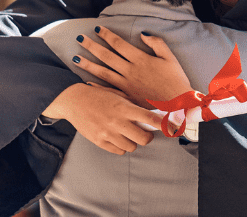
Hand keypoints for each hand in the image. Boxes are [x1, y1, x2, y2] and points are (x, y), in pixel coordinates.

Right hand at [43, 83, 160, 154]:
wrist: (74, 100)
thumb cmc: (98, 96)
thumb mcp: (118, 95)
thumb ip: (133, 106)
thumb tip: (152, 116)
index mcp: (124, 107)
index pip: (149, 118)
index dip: (164, 125)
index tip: (173, 129)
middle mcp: (117, 121)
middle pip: (144, 139)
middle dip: (147, 137)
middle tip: (145, 133)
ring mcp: (108, 133)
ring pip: (132, 147)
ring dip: (133, 142)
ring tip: (127, 134)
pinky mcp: (100, 141)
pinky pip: (119, 151)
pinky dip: (121, 147)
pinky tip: (117, 137)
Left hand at [75, 26, 192, 103]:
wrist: (178, 105)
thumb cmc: (176, 81)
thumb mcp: (170, 58)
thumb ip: (157, 44)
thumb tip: (143, 34)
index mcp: (140, 60)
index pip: (119, 44)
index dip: (106, 35)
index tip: (96, 28)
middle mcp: (130, 71)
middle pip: (106, 56)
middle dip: (92, 46)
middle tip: (79, 38)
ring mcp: (126, 85)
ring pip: (103, 73)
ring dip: (88, 65)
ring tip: (75, 58)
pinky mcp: (127, 98)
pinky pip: (108, 91)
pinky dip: (97, 87)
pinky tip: (86, 82)